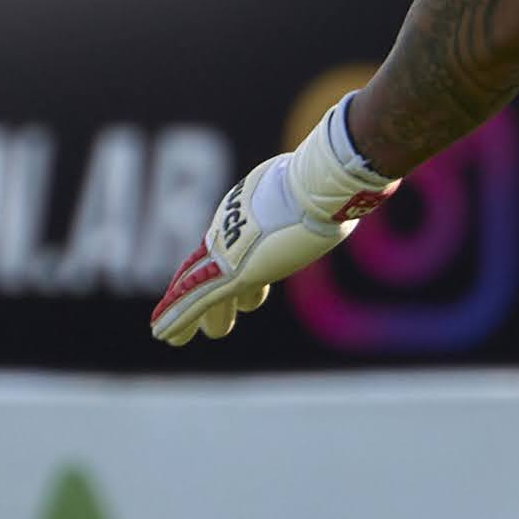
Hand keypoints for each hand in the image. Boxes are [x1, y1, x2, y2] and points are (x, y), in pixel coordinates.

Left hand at [149, 94, 395, 344]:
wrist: (322, 184)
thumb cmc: (327, 182)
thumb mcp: (317, 192)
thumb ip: (320, 201)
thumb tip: (355, 194)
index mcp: (246, 212)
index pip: (224, 244)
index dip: (212, 264)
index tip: (220, 284)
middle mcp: (230, 229)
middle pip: (208, 267)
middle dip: (200, 292)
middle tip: (201, 314)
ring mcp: (229, 251)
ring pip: (201, 291)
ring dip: (196, 317)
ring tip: (186, 336)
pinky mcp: (233, 272)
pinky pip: (196, 300)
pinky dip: (176, 317)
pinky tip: (162, 336)